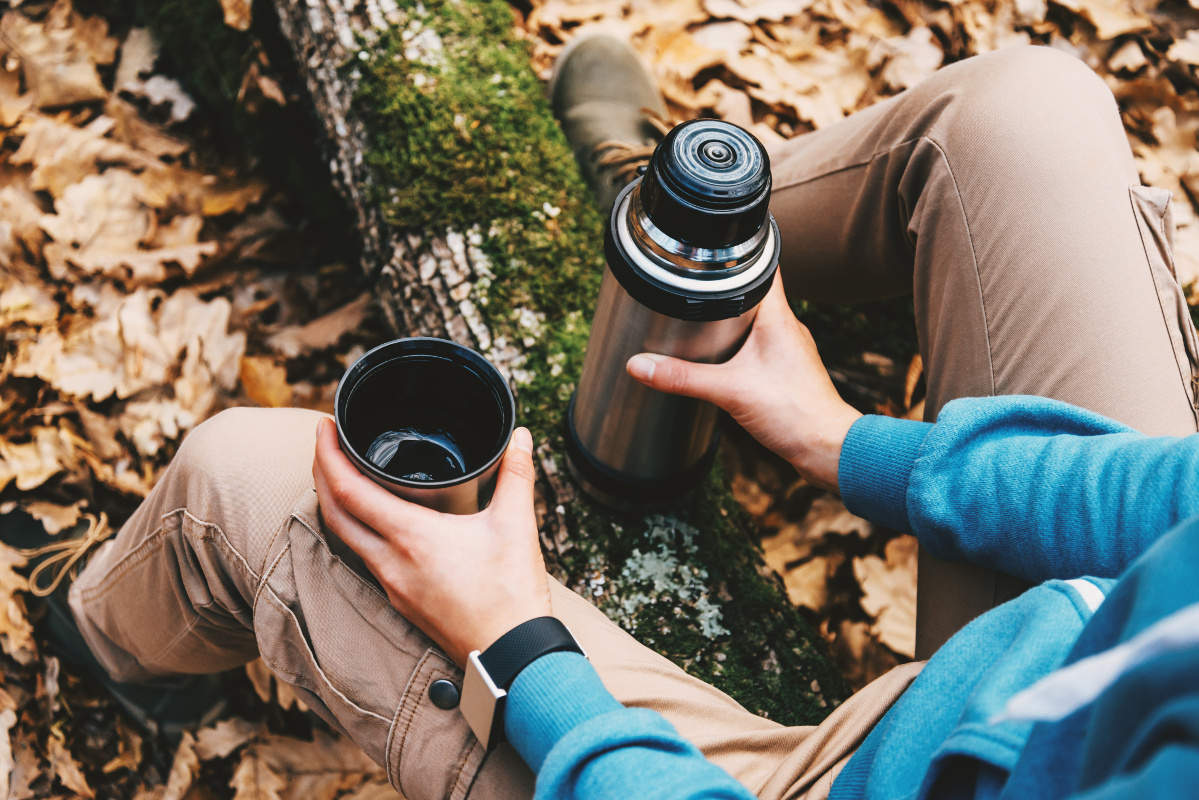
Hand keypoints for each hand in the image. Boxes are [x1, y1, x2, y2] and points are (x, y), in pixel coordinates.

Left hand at [312, 417, 551, 665]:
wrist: (512, 655)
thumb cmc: (512, 593)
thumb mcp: (516, 524)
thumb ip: (516, 473)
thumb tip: (519, 436)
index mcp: (411, 537)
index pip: (348, 490)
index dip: (327, 454)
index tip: (326, 427)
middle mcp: (390, 561)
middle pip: (333, 512)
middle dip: (321, 472)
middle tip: (327, 442)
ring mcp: (392, 585)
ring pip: (345, 537)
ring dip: (336, 503)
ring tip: (345, 474)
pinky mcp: (400, 601)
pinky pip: (364, 557)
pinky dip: (356, 529)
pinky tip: (374, 519)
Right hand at [626, 273, 860, 490]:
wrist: (826, 447)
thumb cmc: (794, 413)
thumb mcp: (729, 391)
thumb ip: (683, 378)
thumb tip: (640, 365)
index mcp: (778, 317)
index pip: (764, 266)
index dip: (739, 252)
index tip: (713, 246)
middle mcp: (788, 327)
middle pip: (755, 293)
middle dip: (724, 289)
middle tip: (694, 283)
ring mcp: (790, 349)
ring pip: (758, 321)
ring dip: (733, 318)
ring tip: (702, 318)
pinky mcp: (788, 370)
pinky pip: (762, 346)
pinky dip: (742, 345)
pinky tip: (726, 358)